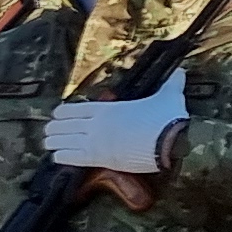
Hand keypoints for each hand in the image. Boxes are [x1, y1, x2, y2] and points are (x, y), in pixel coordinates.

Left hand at [43, 70, 188, 173]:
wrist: (172, 141)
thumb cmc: (168, 118)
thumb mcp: (169, 96)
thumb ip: (171, 84)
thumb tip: (182, 72)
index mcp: (107, 108)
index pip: (74, 108)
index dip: (62, 113)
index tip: (56, 115)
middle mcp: (95, 123)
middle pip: (63, 125)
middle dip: (54, 128)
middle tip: (49, 132)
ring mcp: (94, 141)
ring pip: (62, 141)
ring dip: (54, 143)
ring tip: (49, 144)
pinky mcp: (99, 159)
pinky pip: (70, 158)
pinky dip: (61, 157)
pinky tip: (57, 157)